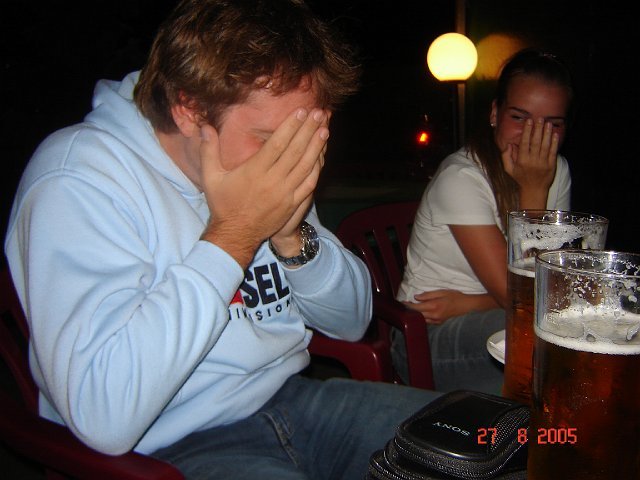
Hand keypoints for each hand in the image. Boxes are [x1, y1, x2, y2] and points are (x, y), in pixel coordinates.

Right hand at [199, 108, 328, 266]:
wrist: (236, 234)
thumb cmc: (223, 204)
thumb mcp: (211, 177)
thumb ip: (208, 151)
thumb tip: (204, 127)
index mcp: (254, 171)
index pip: (277, 144)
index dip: (291, 126)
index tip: (301, 111)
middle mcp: (272, 181)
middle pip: (295, 151)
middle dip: (308, 130)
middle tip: (319, 113)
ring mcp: (285, 193)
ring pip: (305, 166)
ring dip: (317, 147)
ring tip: (325, 129)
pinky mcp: (292, 204)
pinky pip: (309, 184)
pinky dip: (317, 169)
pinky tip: (322, 156)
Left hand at [403, 290, 498, 323]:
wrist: (467, 306)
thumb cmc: (456, 296)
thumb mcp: (442, 292)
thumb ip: (428, 295)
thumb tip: (416, 297)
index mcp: (434, 306)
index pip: (417, 308)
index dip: (408, 305)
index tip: (402, 302)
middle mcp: (434, 315)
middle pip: (417, 315)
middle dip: (410, 310)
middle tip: (404, 305)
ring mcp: (437, 321)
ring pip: (421, 320)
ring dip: (415, 315)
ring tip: (410, 309)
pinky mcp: (439, 322)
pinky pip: (427, 321)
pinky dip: (422, 317)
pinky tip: (420, 313)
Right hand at [501, 118, 558, 208]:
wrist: (534, 190)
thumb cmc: (520, 178)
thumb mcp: (509, 169)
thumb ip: (506, 157)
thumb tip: (508, 144)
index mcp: (522, 161)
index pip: (524, 143)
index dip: (527, 131)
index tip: (529, 121)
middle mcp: (533, 161)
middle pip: (536, 142)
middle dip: (538, 129)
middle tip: (539, 118)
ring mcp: (543, 163)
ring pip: (545, 145)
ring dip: (547, 133)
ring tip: (548, 123)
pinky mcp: (551, 165)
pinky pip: (553, 151)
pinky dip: (554, 142)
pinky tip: (554, 134)